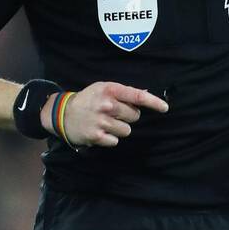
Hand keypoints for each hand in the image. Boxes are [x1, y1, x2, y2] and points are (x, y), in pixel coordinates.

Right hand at [41, 82, 168, 147]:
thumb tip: (145, 95)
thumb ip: (123, 92)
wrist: (63, 114)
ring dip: (119, 128)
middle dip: (128, 116)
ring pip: (127, 130)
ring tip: (106, 123)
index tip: (165, 108)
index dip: (154, 102)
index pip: (137, 96)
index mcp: (110, 90)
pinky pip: (116, 141)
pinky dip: (110, 138)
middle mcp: (107, 105)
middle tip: (114, 114)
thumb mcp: (102, 89)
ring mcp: (102, 122)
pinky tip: (101, 131)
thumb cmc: (88, 100)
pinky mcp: (97, 136)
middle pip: (135, 116)